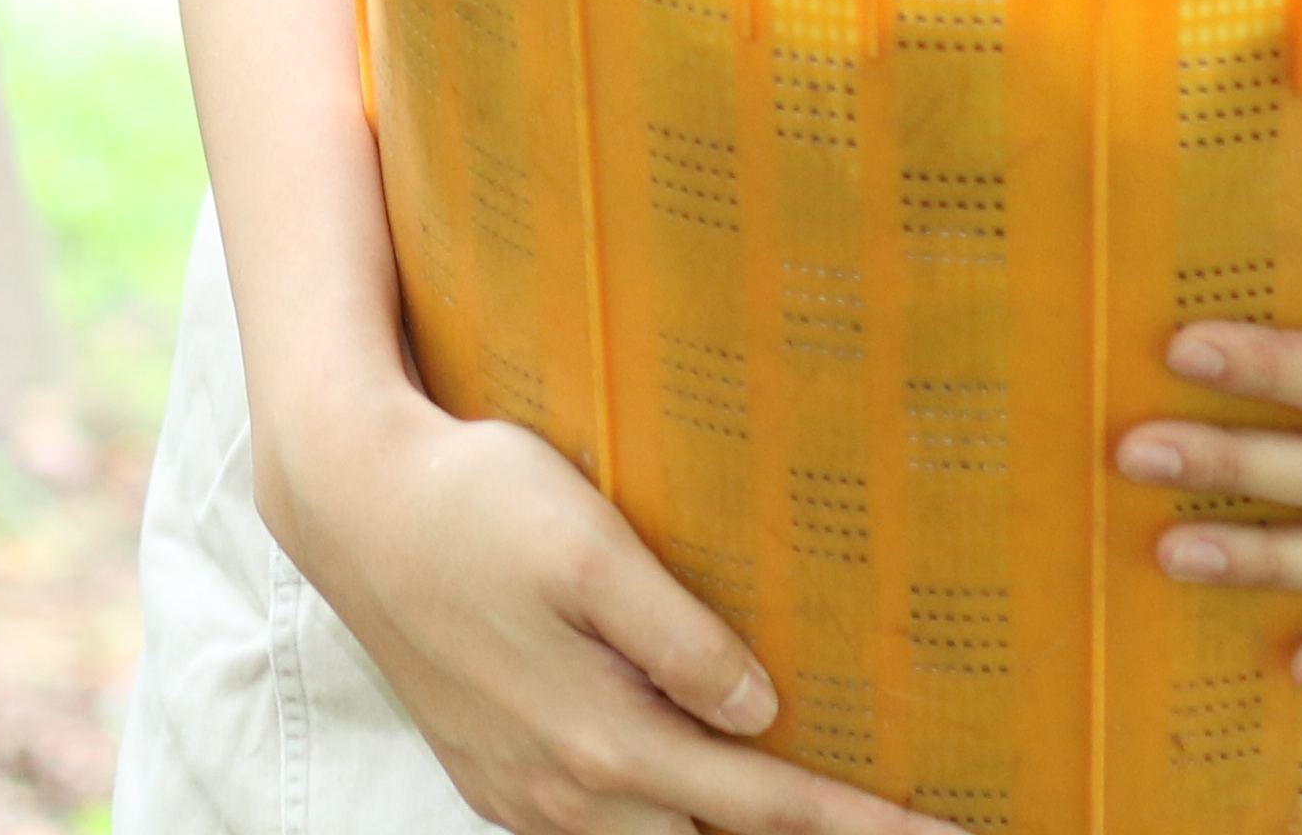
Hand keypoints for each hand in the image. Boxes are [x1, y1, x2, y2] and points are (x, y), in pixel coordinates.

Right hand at [274, 392, 960, 834]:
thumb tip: (762, 713)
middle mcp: (566, 791)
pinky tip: (683, 776)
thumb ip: (681, 638)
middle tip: (889, 811)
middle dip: (800, 833)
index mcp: (604, 742)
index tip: (953, 833)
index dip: (865, 825)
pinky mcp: (492, 772)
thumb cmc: (472, 500)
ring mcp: (522, 791)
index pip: (768, 805)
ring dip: (726, 822)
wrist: (348, 500)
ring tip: (797, 790)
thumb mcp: (587, 549)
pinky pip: (597, 821)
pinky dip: (660, 812)